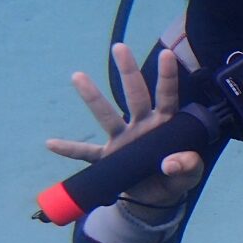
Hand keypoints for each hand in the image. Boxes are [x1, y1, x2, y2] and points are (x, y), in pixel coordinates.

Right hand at [46, 43, 202, 221]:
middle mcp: (142, 126)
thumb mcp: (190, 175)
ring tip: (78, 76)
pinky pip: (86, 154)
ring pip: (107, 115)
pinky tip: (51, 143)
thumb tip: (170, 164)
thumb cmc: (177, 176)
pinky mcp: (109, 159)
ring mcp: (123, 140)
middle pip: (135, 95)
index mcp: (165, 124)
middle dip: (128, 71)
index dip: (167, 77)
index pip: (167, 97)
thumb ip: (188, 166)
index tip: (167, 54)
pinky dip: (70, 150)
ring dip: (93, 97)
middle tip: (120, 47)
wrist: (157, 195)